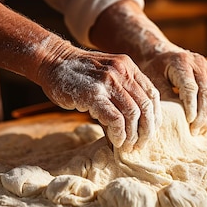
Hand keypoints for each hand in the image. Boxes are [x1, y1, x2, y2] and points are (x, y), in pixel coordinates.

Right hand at [37, 46, 161, 150]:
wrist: (52, 61)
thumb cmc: (77, 74)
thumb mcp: (106, 74)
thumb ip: (121, 92)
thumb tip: (134, 124)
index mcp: (128, 67)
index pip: (152, 95)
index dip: (154, 117)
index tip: (149, 131)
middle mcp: (121, 72)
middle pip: (146, 106)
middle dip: (147, 130)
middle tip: (140, 144)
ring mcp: (108, 82)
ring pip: (133, 114)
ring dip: (132, 135)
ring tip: (127, 145)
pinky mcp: (93, 95)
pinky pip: (115, 119)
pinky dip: (119, 134)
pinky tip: (116, 141)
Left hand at [140, 48, 206, 135]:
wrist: (164, 54)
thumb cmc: (156, 69)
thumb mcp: (154, 80)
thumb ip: (163, 95)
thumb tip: (173, 117)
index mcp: (182, 62)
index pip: (191, 88)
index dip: (191, 107)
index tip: (189, 122)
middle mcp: (200, 64)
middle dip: (202, 116)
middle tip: (194, 131)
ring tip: (202, 130)